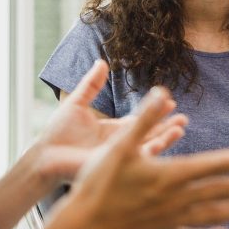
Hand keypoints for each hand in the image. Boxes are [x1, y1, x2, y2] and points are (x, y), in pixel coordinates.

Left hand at [31, 60, 187, 186]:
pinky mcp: (114, 166)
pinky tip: (163, 142)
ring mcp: (118, 157)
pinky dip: (152, 152)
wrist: (43, 155)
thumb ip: (91, 85)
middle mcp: (119, 145)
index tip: (171, 101)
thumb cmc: (57, 133)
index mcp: (112, 131)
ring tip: (180, 128)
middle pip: (149, 134)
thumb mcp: (77, 103)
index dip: (155, 112)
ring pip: (148, 148)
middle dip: (167, 127)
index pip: (139, 121)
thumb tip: (101, 62)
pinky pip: (137, 160)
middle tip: (184, 120)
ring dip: (165, 139)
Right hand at [55, 85, 228, 228]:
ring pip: (214, 215)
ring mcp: (170, 221)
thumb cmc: (98, 184)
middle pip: (221, 191)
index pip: (215, 165)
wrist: (81, 227)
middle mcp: (177, 199)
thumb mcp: (119, 145)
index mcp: (171, 174)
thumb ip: (144, 119)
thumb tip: (162, 91)